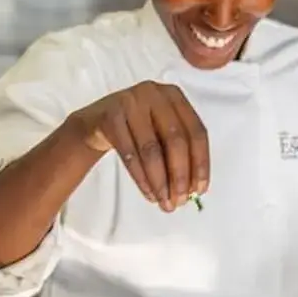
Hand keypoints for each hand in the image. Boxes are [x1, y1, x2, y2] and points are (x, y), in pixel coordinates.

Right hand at [72, 82, 208, 211]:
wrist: (96, 121)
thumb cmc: (137, 128)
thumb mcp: (161, 130)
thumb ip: (179, 151)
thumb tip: (193, 188)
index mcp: (174, 96)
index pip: (196, 132)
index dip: (201, 163)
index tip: (200, 189)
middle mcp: (155, 94)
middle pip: (176, 140)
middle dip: (180, 175)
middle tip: (179, 200)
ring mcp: (131, 103)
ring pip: (152, 149)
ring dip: (160, 181)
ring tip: (164, 202)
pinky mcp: (111, 117)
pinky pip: (130, 154)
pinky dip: (141, 178)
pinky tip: (148, 193)